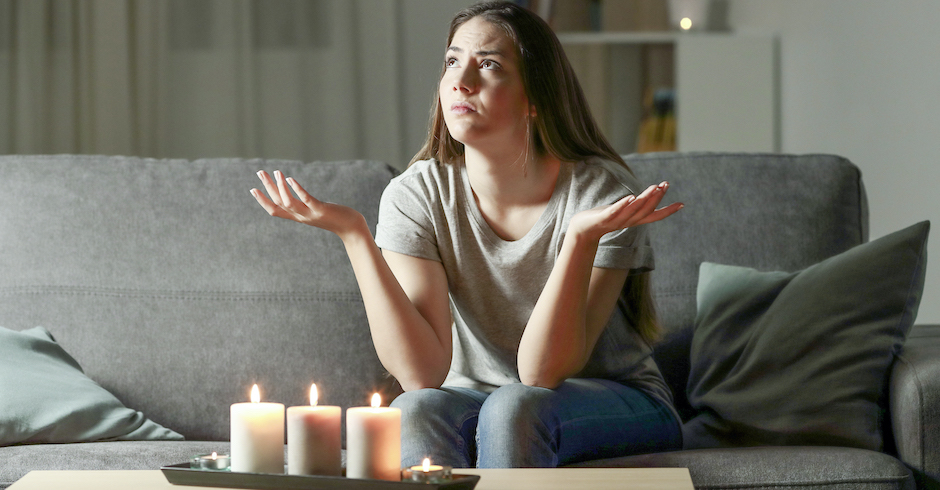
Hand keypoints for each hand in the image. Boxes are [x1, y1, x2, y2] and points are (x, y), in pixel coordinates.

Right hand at [250, 170, 365, 238]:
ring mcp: (310, 214)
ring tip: (276, 172)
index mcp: (298, 217)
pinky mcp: (321, 210)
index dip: (262, 201)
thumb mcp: (315, 211)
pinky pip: (306, 199)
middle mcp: (301, 216)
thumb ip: (305, 205)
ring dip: (280, 187)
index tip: (252, 189)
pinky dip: (297, 190)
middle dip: (268, 187)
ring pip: (289, 202)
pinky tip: (290, 179)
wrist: (351, 227)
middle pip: (278, 203)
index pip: (275, 210)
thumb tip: (297, 194)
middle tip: (260, 172)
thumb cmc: (335, 217)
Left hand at [568, 181, 682, 241]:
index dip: (667, 211)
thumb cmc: (604, 219)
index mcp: (633, 220)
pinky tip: (630, 197)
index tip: (682, 204)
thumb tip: (645, 198)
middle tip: (665, 185)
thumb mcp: (623, 213)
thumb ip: (636, 207)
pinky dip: (623, 205)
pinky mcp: (603, 218)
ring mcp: (615, 221)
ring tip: (653, 187)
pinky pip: (615, 212)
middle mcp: (627, 222)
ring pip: (633, 210)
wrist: (582, 230)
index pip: (653, 217)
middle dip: (656, 198)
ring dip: (644, 199)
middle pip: (645, 211)